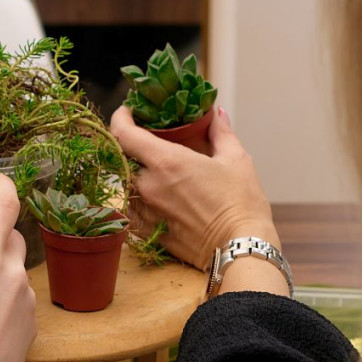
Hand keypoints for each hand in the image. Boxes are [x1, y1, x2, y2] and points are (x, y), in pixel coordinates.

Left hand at [110, 104, 277, 269]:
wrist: (240, 249)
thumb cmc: (241, 203)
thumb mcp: (236, 160)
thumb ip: (221, 132)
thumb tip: (217, 114)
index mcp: (166, 162)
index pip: (123, 133)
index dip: (120, 118)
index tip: (128, 112)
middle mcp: (148, 185)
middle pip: (123, 158)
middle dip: (133, 148)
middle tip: (149, 143)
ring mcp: (144, 211)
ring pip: (127, 184)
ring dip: (136, 175)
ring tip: (156, 172)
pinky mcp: (147, 233)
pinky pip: (131, 210)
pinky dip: (139, 199)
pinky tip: (158, 197)